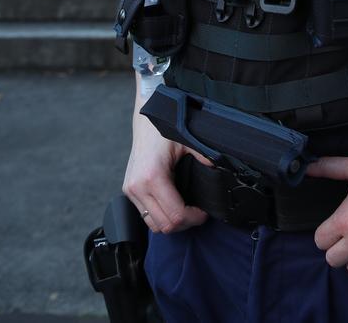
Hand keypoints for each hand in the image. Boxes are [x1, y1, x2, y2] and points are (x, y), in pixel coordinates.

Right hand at [123, 108, 208, 233]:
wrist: (146, 121)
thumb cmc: (164, 129)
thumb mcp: (187, 141)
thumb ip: (204, 157)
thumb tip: (218, 169)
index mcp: (153, 177)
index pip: (175, 215)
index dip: (194, 218)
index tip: (204, 212)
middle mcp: (138, 187)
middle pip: (164, 225)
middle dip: (185, 223)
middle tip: (198, 213)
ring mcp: (131, 190)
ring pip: (153, 224)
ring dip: (171, 222)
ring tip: (186, 211)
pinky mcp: (129, 190)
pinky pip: (145, 215)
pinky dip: (160, 216)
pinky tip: (172, 204)